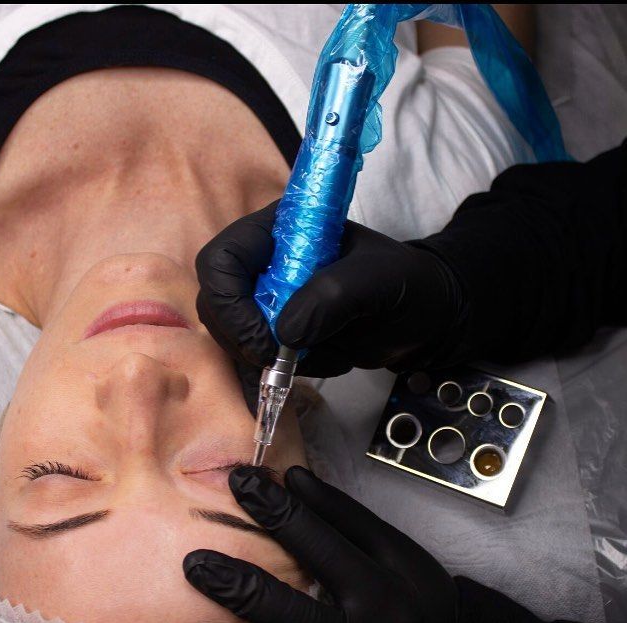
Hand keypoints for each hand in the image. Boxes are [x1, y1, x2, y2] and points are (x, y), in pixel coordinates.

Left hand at [181, 465, 456, 622]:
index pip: (316, 542)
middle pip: (292, 615)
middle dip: (239, 587)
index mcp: (377, 590)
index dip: (273, 509)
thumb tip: (292, 477)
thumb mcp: (395, 548)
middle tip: (194, 563)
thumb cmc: (417, 598)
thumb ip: (343, 514)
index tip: (238, 481)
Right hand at [195, 203, 464, 409]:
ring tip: (332, 349)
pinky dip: (291, 370)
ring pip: (234, 338)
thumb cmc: (408, 285)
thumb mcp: (379, 281)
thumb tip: (284, 332)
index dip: (229, 302)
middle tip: (288, 358)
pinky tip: (333, 356)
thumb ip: (333, 296)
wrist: (427, 317)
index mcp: (279, 231)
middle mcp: (264, 264)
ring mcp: (267, 300)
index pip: (221, 260)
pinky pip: (259, 359)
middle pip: (216, 305)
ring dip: (276, 357)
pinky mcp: (277, 332)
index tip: (265, 339)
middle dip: (247, 338)